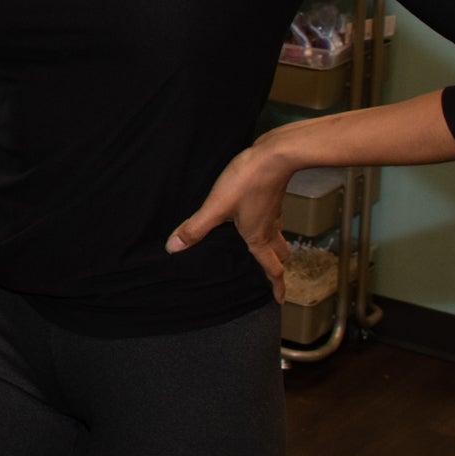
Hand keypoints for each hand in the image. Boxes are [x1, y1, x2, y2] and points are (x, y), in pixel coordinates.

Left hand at [169, 135, 296, 300]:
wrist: (274, 155)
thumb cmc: (247, 181)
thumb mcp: (216, 207)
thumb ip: (195, 228)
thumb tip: (174, 248)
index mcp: (257, 237)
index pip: (271, 268)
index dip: (276, 286)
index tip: (279, 300)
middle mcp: (269, 228)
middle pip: (281, 255)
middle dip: (278, 268)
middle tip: (274, 277)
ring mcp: (274, 212)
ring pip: (280, 238)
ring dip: (277, 249)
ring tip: (268, 252)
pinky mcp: (273, 197)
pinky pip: (275, 221)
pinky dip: (271, 228)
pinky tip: (258, 219)